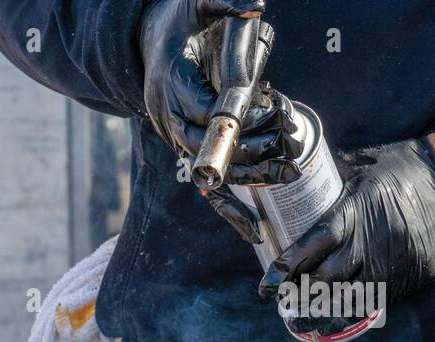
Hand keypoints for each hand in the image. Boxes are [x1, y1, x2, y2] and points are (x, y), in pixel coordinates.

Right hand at [139, 0, 301, 239]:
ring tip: (284, 177)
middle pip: (204, 144)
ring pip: (206, 165)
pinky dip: (229, 196)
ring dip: (245, 175)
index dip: (235, 116)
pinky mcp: (183, 144)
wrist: (150, 38)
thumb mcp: (198, 3)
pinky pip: (206, 175)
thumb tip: (254, 7)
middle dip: (245, 152)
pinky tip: (253, 225)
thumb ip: (225, 3)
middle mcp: (167, 114)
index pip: (202, 109)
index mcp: (170, 82)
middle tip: (283, 152)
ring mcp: (174, 132)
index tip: (269, 112)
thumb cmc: (180, 20)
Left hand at [259, 139, 434, 331]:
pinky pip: (375, 300)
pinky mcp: (410, 277)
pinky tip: (335, 312)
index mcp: (356, 213)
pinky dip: (352, 306)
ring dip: (323, 306)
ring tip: (301, 315)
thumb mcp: (362, 167)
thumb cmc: (404, 169)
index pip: (312, 245)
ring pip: (349, 296)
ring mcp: (393, 263)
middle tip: (282, 299)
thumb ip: (329, 183)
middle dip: (300, 292)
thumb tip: (292, 184)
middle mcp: (373, 242)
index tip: (267, 285)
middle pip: (326, 278)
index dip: (287, 267)